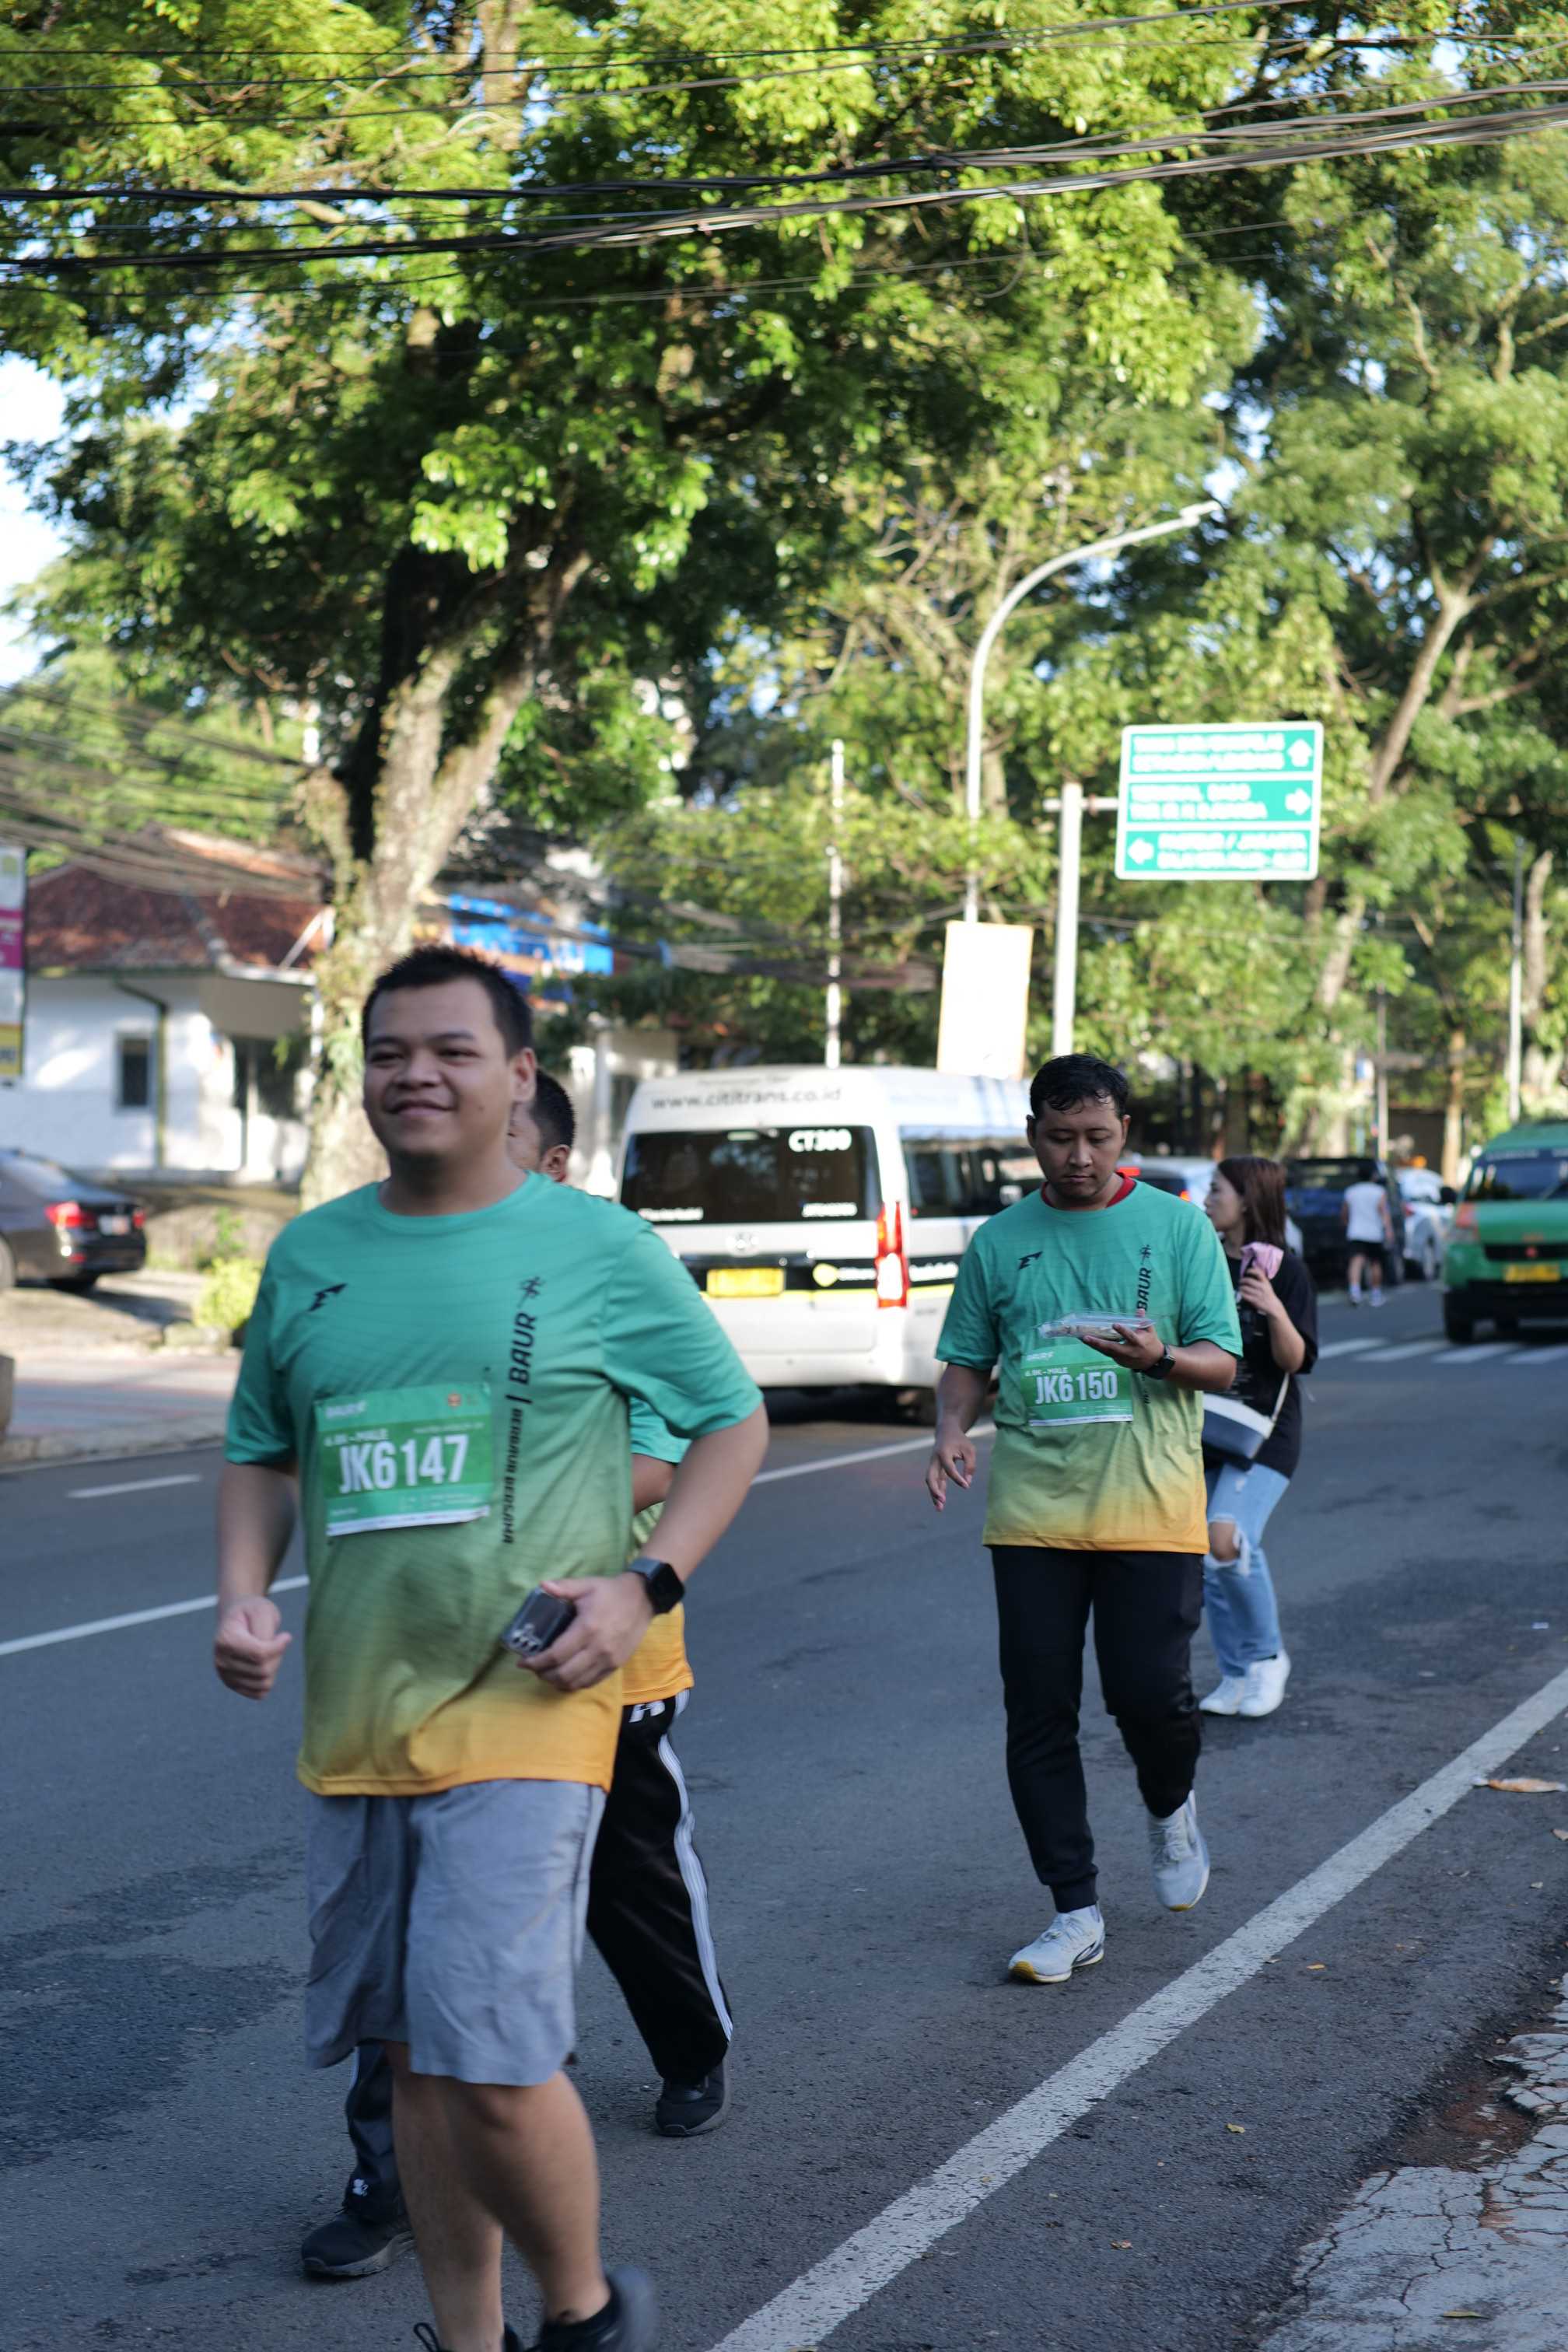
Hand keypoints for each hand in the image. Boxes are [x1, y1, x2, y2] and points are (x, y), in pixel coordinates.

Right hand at [214, 1595, 291, 1699]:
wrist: (237, 1618)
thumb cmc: (251, 1612)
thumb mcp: (262, 1611)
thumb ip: (265, 1631)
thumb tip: (271, 1654)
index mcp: (225, 1640)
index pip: (260, 1654)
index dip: (279, 1647)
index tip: (286, 1636)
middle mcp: (221, 1661)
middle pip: (264, 1670)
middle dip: (278, 1656)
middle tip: (278, 1642)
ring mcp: (224, 1675)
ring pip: (263, 1684)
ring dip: (274, 1667)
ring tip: (271, 1651)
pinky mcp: (232, 1684)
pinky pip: (259, 1693)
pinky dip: (268, 1680)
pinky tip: (266, 1664)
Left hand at [515, 1574, 656, 1691]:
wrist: (644, 1599)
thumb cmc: (611, 1592)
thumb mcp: (587, 1585)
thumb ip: (564, 1587)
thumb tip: (541, 1585)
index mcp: (587, 1628)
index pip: (556, 1655)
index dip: (536, 1662)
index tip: (522, 1662)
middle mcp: (598, 1649)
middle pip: (564, 1674)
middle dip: (544, 1675)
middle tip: (533, 1669)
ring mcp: (608, 1660)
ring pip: (577, 1682)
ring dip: (558, 1682)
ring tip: (547, 1674)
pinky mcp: (616, 1665)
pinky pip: (591, 1682)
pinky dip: (575, 1684)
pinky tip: (566, 1677)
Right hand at [926, 1419, 975, 1510]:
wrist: (946, 1431)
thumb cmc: (960, 1441)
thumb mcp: (969, 1450)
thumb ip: (970, 1466)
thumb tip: (968, 1482)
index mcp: (943, 1453)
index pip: (949, 1469)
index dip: (957, 1478)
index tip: (966, 1486)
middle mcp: (935, 1460)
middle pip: (931, 1476)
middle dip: (935, 1489)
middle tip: (942, 1500)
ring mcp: (934, 1465)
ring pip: (931, 1482)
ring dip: (934, 1495)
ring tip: (940, 1509)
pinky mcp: (936, 1470)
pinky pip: (934, 1482)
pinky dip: (937, 1492)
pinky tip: (940, 1505)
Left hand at [1076, 1320, 1165, 1372]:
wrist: (1154, 1362)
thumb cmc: (1152, 1343)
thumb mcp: (1150, 1331)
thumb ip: (1143, 1321)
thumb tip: (1139, 1309)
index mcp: (1139, 1343)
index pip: (1130, 1336)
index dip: (1123, 1331)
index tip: (1114, 1324)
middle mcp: (1129, 1352)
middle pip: (1112, 1348)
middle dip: (1099, 1343)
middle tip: (1086, 1337)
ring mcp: (1123, 1358)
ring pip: (1107, 1352)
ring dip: (1094, 1346)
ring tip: (1083, 1338)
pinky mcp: (1119, 1361)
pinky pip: (1107, 1354)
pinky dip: (1098, 1348)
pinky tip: (1089, 1342)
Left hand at [1239, 1266, 1280, 1316]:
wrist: (1272, 1305)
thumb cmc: (1267, 1293)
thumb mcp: (1267, 1284)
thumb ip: (1260, 1277)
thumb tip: (1252, 1267)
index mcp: (1265, 1282)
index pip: (1258, 1273)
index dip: (1251, 1270)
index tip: (1246, 1271)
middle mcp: (1262, 1287)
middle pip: (1248, 1281)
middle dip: (1242, 1280)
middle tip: (1240, 1281)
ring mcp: (1258, 1294)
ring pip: (1245, 1288)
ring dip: (1241, 1287)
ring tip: (1240, 1287)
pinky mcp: (1255, 1300)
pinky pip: (1245, 1295)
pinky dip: (1241, 1293)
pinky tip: (1241, 1292)